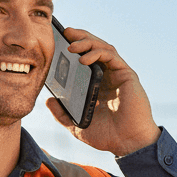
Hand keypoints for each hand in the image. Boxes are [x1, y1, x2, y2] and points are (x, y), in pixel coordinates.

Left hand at [46, 27, 159, 156]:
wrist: (128, 144)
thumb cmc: (107, 136)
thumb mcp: (77, 125)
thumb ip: (62, 114)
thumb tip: (49, 100)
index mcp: (97, 84)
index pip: (85, 58)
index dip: (73, 47)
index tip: (58, 41)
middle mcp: (108, 75)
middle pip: (94, 48)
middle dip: (80, 37)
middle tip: (65, 33)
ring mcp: (118, 73)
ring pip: (103, 47)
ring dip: (87, 42)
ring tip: (71, 45)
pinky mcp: (127, 74)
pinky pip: (112, 56)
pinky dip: (97, 53)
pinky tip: (84, 58)